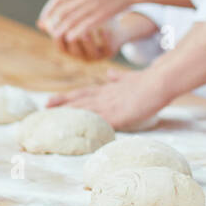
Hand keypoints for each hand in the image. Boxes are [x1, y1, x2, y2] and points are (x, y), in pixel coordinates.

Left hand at [37, 0, 136, 41]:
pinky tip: (70, 38)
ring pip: (72, 21)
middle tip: (48, 29)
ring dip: (61, 30)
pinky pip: (85, 26)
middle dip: (53, 22)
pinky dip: (75, 33)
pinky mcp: (103, 15)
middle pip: (63, 12)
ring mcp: (94, 6)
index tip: (43, 18)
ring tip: (56, 36)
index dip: (48, 10)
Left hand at [46, 68, 167, 129]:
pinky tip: (75, 132)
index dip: (68, 97)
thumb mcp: (132, 77)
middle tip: (45, 106)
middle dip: (61, 103)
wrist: (160, 81)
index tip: (52, 99)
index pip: (84, 93)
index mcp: (109, 89)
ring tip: (52, 118)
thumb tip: (110, 74)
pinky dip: (85, 126)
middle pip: (79, 100)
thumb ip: (120, 77)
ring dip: (68, 114)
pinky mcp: (116, 116)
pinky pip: (96, 123)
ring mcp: (110, 106)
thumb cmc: (151, 80)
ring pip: (83, 110)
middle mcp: (105, 96)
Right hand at [55, 16, 127, 61]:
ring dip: (88, 41)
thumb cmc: (91, 23)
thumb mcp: (76, 22)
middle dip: (72, 40)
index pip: (61, 47)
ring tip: (87, 30)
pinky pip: (107, 49)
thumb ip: (61, 20)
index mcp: (72, 50)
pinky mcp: (110, 53)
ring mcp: (97, 55)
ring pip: (90, 52)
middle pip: (73, 51)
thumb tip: (40, 22)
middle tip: (71, 28)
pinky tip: (104, 29)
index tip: (58, 27)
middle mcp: (82, 55)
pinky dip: (104, 39)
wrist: (115, 30)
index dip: (58, 39)